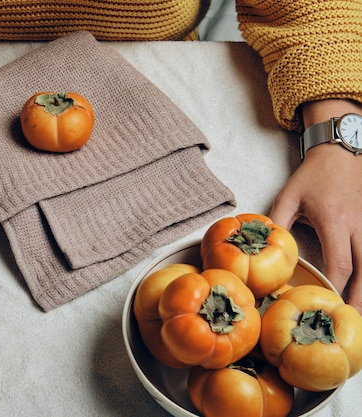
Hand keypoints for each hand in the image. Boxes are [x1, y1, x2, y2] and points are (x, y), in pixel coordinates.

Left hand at [270, 99, 361, 313]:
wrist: (341, 148)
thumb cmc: (313, 175)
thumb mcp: (289, 196)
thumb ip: (277, 223)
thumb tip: (262, 249)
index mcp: (335, 221)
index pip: (340, 262)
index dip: (336, 286)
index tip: (329, 303)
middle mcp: (359, 225)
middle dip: (361, 297)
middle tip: (354, 320)